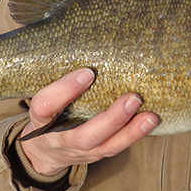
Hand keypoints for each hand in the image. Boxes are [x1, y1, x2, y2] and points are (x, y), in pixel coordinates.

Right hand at [20, 68, 159, 175]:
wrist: (44, 150)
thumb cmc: (48, 110)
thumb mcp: (43, 93)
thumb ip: (57, 74)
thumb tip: (77, 35)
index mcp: (40, 118)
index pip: (45, 106)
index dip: (65, 90)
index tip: (87, 73)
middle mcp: (58, 139)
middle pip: (82, 136)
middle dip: (110, 119)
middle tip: (133, 98)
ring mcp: (79, 151)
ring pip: (105, 146)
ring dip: (130, 131)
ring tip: (150, 116)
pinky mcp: (95, 155)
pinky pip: (116, 148)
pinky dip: (134, 135)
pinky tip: (150, 122)